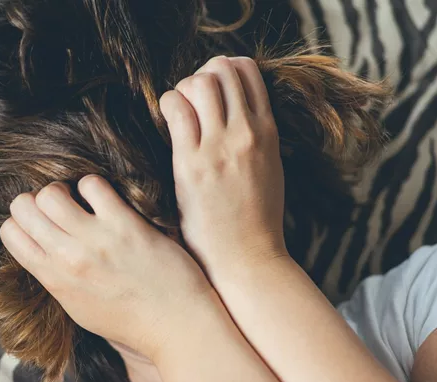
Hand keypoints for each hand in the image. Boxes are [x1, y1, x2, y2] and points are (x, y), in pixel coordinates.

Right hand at [0, 175, 214, 359]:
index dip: (22, 221)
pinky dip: (94, 186)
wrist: (174, 325)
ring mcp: (95, 240)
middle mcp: (68, 258)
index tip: (41, 223)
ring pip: (51, 192)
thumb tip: (39, 247)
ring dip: (63, 189)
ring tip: (81, 201)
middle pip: (23, 206)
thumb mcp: (77, 306)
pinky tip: (106, 200)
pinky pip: (91, 184)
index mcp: (53, 278)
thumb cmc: (129, 319)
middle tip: (60, 208)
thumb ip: (54, 276)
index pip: (9, 232)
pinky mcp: (125, 225)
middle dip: (37, 200)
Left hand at [160, 56, 286, 274]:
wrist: (247, 257)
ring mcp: (220, 147)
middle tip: (190, 100)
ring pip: (199, 83)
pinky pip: (176, 110)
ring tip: (178, 113)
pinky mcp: (193, 164)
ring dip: (183, 89)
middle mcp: (247, 132)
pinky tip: (166, 123)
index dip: (224, 71)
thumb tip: (236, 114)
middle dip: (201, 75)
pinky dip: (168, 105)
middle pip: (222, 69)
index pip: (248, 71)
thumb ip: (256, 137)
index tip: (211, 90)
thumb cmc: (255, 218)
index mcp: (268, 132)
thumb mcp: (269, 168)